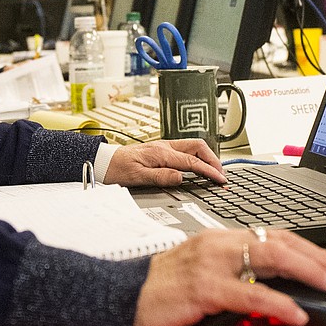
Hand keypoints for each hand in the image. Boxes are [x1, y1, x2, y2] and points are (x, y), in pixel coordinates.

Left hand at [102, 139, 225, 186]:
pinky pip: (185, 150)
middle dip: (213, 159)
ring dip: (206, 156)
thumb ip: (161, 177)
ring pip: (193, 146)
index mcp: (161, 153)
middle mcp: (164, 146)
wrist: (104, 162)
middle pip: (198, 147)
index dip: (209, 170)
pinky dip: (197, 156)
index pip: (192, 161)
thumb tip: (181, 178)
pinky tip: (199, 165)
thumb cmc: (118, 169)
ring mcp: (163, 146)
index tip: (220, 179)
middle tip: (221, 174)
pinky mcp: (161, 149)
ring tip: (214, 170)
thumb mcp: (138, 177)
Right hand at [131, 229, 325, 325]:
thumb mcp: (201, 273)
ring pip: (269, 258)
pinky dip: (277, 302)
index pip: (272, 235)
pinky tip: (295, 312)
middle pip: (277, 241)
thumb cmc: (159, 289)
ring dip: (306, 271)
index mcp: (218, 239)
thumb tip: (272, 287)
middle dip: (316, 256)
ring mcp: (209, 263)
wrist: (119, 298)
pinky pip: (249, 294)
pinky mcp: (202, 288)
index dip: (306, 248)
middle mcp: (217, 244)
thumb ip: (233, 273)